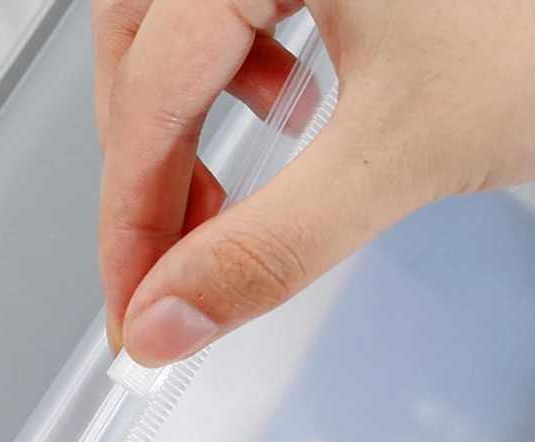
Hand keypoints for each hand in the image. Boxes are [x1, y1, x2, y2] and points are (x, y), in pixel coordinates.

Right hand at [95, 0, 534, 365]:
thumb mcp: (404, 151)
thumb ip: (271, 246)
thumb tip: (172, 318)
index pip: (149, 98)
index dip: (130, 221)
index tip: (134, 308)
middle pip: (138, 48)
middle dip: (141, 167)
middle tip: (161, 262)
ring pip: (175, 28)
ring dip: (177, 121)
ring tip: (211, 195)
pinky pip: (237, 8)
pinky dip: (232, 76)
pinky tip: (277, 108)